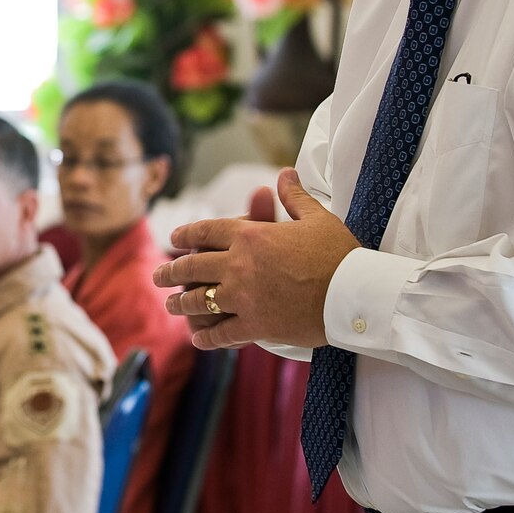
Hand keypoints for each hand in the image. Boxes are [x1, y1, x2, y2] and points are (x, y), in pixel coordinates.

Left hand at [154, 170, 359, 350]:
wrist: (355, 294)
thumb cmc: (339, 253)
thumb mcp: (317, 218)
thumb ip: (294, 197)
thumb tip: (284, 173)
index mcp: (250, 236)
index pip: (206, 231)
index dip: (186, 234)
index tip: (173, 238)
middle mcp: (238, 265)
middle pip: (192, 267)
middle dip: (171, 272)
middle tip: (158, 276)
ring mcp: (243, 298)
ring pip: (199, 301)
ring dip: (181, 304)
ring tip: (171, 306)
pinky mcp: (254, 326)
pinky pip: (221, 333)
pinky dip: (206, 337)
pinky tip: (197, 339)